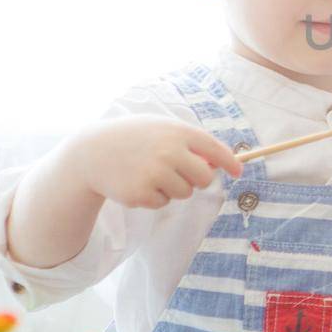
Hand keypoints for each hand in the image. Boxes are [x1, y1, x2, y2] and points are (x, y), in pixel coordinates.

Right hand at [69, 115, 242, 209]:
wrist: (93, 151)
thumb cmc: (133, 138)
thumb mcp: (161, 128)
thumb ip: (189, 142)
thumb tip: (217, 163)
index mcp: (178, 132)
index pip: (215, 149)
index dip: (230, 162)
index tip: (238, 171)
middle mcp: (170, 152)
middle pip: (204, 178)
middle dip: (197, 179)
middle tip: (179, 172)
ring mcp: (155, 174)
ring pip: (184, 193)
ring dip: (172, 188)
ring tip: (150, 172)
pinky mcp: (142, 194)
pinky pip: (163, 203)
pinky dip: (154, 197)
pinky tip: (137, 182)